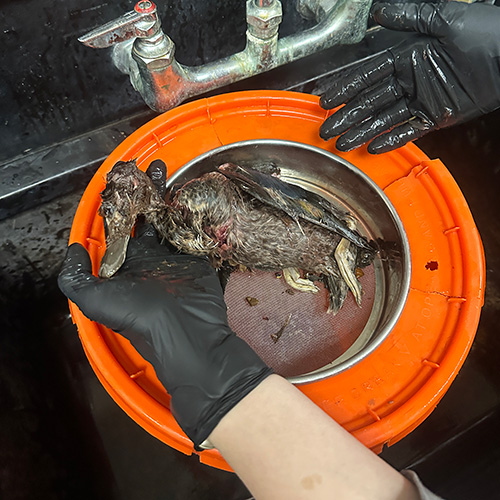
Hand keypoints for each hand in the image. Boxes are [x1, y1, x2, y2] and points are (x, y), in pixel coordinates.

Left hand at [58, 161, 271, 447]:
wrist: (184, 331)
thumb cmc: (137, 316)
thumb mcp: (94, 300)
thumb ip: (75, 276)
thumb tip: (74, 246)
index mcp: (125, 263)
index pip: (119, 226)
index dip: (119, 202)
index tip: (120, 178)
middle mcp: (148, 256)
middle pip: (145, 216)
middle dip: (144, 191)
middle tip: (147, 167)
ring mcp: (174, 254)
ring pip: (168, 218)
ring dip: (166, 194)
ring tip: (165, 168)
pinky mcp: (196, 256)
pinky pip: (191, 229)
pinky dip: (189, 211)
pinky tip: (188, 191)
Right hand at [319, 2, 499, 152]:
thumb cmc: (487, 33)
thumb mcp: (446, 19)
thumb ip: (411, 17)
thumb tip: (378, 12)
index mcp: (407, 56)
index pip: (368, 75)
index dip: (345, 88)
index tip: (326, 99)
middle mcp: (410, 79)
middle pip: (370, 101)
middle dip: (346, 116)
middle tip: (327, 128)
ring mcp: (421, 100)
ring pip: (383, 119)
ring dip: (362, 131)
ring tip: (342, 143)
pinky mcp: (435, 117)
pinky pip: (408, 130)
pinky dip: (391, 139)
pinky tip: (373, 147)